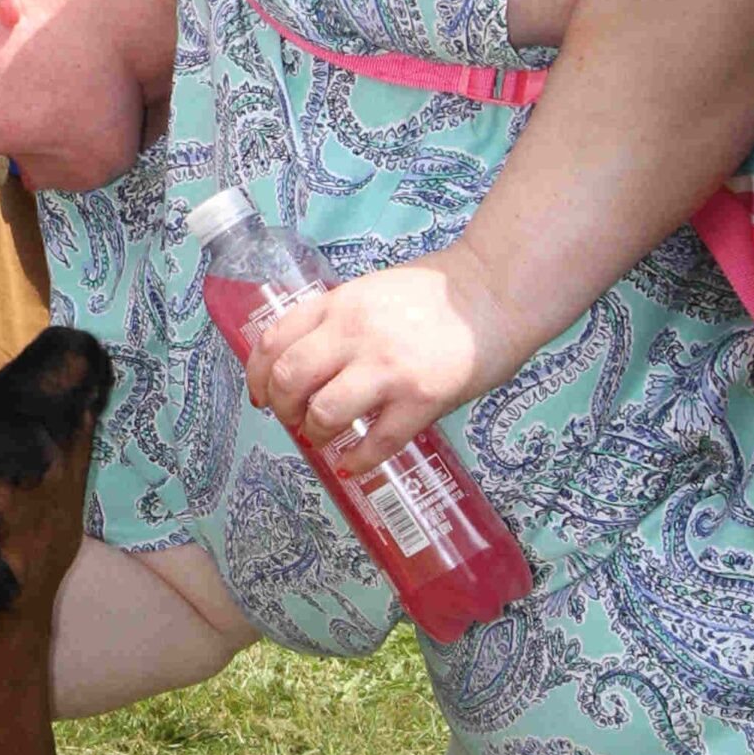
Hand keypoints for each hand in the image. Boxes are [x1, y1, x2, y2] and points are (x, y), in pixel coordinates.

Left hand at [244, 243, 533, 472]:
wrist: (497, 290)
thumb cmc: (438, 290)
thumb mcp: (371, 291)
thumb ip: (338, 321)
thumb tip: (309, 361)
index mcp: (338, 304)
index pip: (273, 342)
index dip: (256, 377)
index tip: (259, 396)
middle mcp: (353, 334)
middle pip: (288, 380)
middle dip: (281, 408)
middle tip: (291, 419)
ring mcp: (388, 367)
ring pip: (324, 413)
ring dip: (314, 434)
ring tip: (323, 438)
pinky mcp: (423, 398)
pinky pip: (378, 442)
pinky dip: (358, 460)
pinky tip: (353, 464)